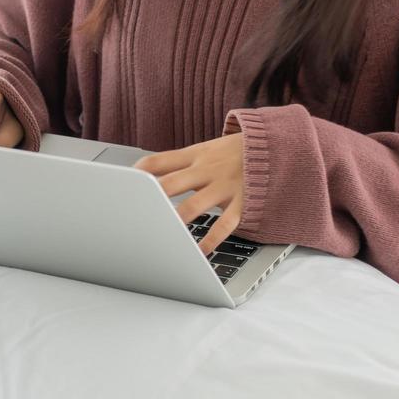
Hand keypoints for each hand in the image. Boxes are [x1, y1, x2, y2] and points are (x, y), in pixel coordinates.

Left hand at [133, 134, 246, 256]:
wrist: (277, 146)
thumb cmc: (234, 153)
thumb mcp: (206, 149)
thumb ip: (179, 163)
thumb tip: (145, 175)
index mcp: (195, 155)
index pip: (159, 160)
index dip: (139, 172)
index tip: (122, 185)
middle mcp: (207, 170)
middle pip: (171, 183)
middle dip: (151, 198)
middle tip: (133, 213)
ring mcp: (224, 186)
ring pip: (194, 205)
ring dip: (176, 220)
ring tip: (161, 234)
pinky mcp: (243, 202)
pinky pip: (225, 224)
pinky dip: (211, 239)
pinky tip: (199, 252)